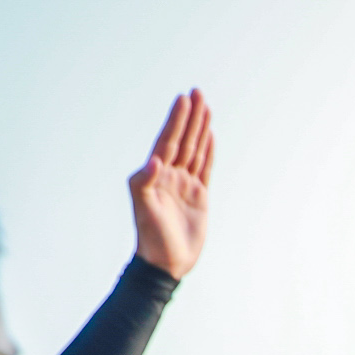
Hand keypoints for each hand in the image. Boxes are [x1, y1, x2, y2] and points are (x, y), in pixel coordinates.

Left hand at [129, 90, 215, 277]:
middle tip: (197, 92)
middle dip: (190, 116)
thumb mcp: (144, 209)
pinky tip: (210, 136)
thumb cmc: (151, 236)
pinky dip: (208, 151)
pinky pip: (205, 168)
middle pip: (182, 139)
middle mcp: (170, 175)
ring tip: (205, 107)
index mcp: (155, 174)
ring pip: (194, 150)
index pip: (167, 141)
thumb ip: (145, 182)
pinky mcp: (198, 196)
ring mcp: (185, 184)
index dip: (176, 120)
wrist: (165, 262)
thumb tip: (156, 161)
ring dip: (199, 128)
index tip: (183, 99)